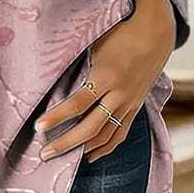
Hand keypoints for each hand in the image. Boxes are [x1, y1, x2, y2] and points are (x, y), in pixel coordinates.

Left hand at [34, 0, 175, 162]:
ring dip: (82, 150)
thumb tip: (48, 76)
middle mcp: (119, 94)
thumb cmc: (119, 34)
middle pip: (90, 127)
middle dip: (65, 142)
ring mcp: (129, 104)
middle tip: (44, 153)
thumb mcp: (95, 44)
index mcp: (106, 76)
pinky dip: (105, 148)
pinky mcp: (135, 108)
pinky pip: (120, 134)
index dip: (57, 117)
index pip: (77, 103)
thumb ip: (77, 64)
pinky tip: (89, 156)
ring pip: (105, 136)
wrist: (155, 34)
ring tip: (60, 158)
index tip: (38, 127)